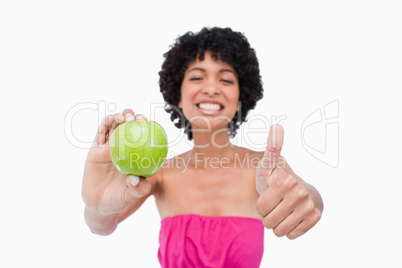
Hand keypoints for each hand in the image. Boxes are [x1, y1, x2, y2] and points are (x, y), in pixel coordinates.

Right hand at [82, 109, 151, 214]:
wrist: (99, 205)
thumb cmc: (119, 200)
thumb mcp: (131, 196)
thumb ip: (138, 189)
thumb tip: (136, 179)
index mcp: (136, 157)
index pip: (144, 139)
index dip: (148, 129)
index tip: (151, 124)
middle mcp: (124, 150)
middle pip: (130, 129)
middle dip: (136, 118)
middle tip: (138, 118)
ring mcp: (110, 148)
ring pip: (115, 128)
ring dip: (121, 118)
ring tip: (125, 116)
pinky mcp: (96, 150)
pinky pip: (101, 134)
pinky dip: (106, 123)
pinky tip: (111, 119)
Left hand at [256, 124, 320, 238]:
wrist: (300, 192)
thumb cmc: (277, 179)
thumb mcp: (268, 165)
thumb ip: (270, 148)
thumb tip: (277, 125)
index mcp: (286, 180)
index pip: (261, 208)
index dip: (261, 204)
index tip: (268, 194)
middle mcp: (300, 193)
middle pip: (268, 222)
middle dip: (268, 216)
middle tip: (275, 204)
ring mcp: (309, 207)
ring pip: (279, 231)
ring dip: (277, 224)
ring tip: (282, 211)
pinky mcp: (315, 219)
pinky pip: (291, 235)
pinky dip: (289, 229)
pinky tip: (292, 217)